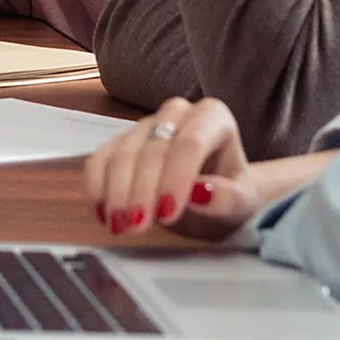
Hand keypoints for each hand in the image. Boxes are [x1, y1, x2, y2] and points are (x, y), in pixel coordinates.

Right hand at [85, 98, 337, 241]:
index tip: (168, 212)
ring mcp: (145, 125)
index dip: (175, 178)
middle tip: (138, 226)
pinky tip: (102, 214)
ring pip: (123, 152)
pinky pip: (100, 159)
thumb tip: (201, 193)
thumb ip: (228, 198)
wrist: (215, 196)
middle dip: (142, 190)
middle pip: (153, 148)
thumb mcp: (241, 203)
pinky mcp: (120, 142)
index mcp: (212, 117)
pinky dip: (97, 187)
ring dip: (117, 192)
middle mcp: (177, 113)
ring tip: (120, 227)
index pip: (190, 143)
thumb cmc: (229, 195)